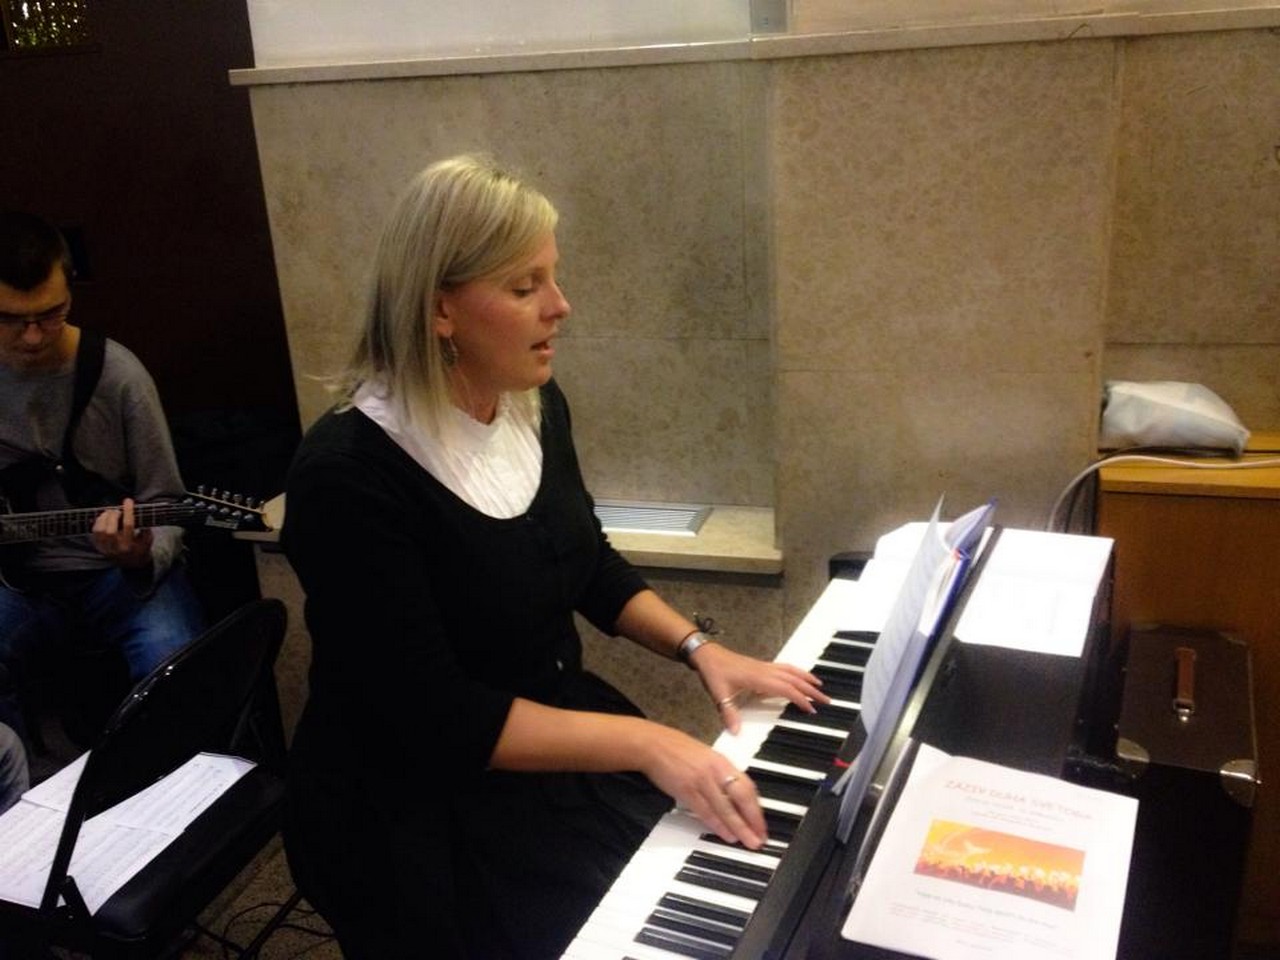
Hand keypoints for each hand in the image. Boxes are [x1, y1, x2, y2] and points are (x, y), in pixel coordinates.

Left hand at [91, 498, 153, 568]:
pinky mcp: (99, 547)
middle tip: (117, 510)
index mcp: (130, 545)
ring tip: (109, 513)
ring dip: (103, 518)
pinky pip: (94, 533)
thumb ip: (145, 528)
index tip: (128, 500)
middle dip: (113, 515)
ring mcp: (106, 548)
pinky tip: (103, 519)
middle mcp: (116, 547)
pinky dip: (97, 523)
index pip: (128, 525)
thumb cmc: (141, 549)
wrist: (132, 564)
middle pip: (110, 529)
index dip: (128, 511)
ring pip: (100, 531)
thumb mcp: (148, 540)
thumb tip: (139, 514)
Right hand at [640, 723, 766, 848]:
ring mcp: (701, 781)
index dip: (757, 807)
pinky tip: (727, 835)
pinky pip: (706, 812)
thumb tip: (733, 794)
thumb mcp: (705, 756)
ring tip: (749, 842)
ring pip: (725, 809)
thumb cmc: (676, 749)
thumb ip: (719, 773)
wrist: (653, 744)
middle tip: (760, 838)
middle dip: (753, 821)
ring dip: (739, 827)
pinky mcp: (686, 790)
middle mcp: (715, 771)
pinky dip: (718, 826)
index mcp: (721, 761)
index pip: (747, 786)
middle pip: (741, 798)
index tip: (762, 823)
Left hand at [689, 642, 829, 734]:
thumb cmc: (714, 672)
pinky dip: (796, 672)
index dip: (800, 699)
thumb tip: (736, 732)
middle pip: (794, 679)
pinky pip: (784, 668)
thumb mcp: (719, 694)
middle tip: (826, 700)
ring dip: (806, 678)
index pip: (786, 688)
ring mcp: (764, 666)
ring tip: (819, 686)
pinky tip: (798, 676)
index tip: (811, 709)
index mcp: (759, 678)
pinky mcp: (761, 665)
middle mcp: (765, 670)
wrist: (707, 654)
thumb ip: (728, 713)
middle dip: (811, 690)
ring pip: (791, 671)